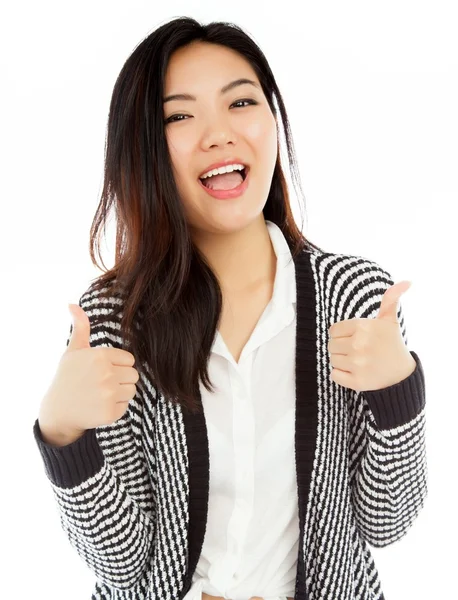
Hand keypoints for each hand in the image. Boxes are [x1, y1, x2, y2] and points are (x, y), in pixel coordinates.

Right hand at [38, 303, 138, 436]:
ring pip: (132, 389)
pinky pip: (127, 405)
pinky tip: (100, 406)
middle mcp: (106, 374)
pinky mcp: (111, 413)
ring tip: (101, 394)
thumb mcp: (73, 351)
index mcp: (100, 356)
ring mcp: (109, 395)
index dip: (118, 365)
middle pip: (134, 374)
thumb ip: (80, 327)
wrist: (58, 411)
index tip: (102, 370)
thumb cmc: (68, 377)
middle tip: (102, 383)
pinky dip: (116, 407)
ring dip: (120, 393)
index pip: (129, 359)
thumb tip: (73, 305)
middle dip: (121, 378)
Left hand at [328, 280, 415, 391]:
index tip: (356, 338)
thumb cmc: (392, 344)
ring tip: (358, 361)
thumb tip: (406, 281)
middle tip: (358, 351)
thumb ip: (390, 299)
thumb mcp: (390, 320)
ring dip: (342, 361)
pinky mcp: (356, 382)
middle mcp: (359, 345)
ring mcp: (357, 364)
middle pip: (331, 345)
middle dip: (342, 348)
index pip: (333, 330)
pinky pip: (333, 375)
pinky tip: (355, 372)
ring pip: (332, 359)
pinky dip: (341, 375)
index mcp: (363, 327)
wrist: (402, 375)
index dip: (343, 334)